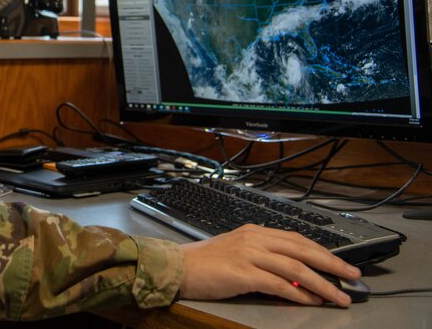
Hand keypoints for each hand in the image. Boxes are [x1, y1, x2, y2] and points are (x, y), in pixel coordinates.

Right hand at [178, 224, 361, 306]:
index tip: (341, 264)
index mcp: (254, 231)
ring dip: (322, 284)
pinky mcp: (242, 273)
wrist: (177, 267)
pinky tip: (310, 301)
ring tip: (338, 297)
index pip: (297, 239)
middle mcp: (254, 239)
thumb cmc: (205, 263)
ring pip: (295, 268)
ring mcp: (248, 255)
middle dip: (332, 264)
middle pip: (302, 250)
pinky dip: (297, 293)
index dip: (323, 252)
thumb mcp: (237, 252)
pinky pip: (278, 284)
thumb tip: (293, 274)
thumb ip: (264, 258)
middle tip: (354, 277)